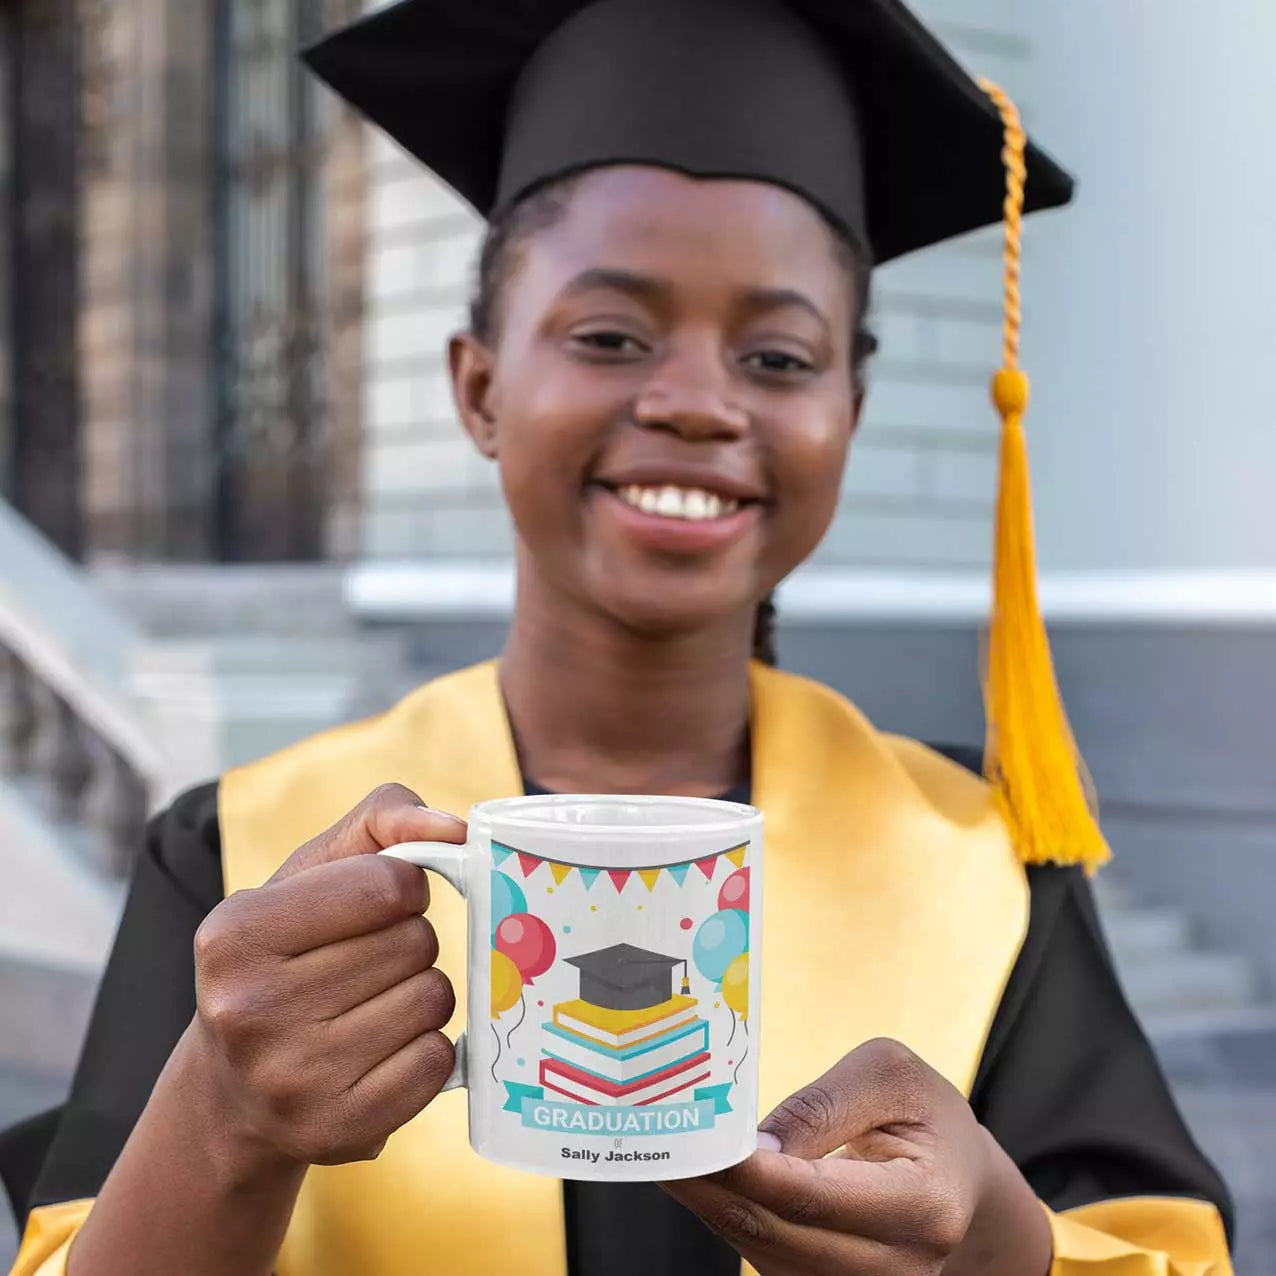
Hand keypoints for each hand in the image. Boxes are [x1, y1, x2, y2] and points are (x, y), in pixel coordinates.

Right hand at [188, 784, 464, 1167]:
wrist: (233, 1090)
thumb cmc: (286, 955)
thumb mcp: (311, 872)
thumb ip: (383, 819)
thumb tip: (457, 828)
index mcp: (234, 933)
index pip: (388, 884)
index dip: (404, 886)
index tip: (382, 901)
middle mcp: (249, 1010)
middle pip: (415, 943)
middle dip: (409, 941)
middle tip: (367, 961)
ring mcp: (291, 1080)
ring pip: (433, 999)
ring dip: (420, 992)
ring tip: (371, 1004)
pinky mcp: (337, 1132)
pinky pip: (438, 1061)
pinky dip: (425, 1049)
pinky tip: (381, 1050)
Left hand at [662, 1038, 1051, 1275]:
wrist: (957, 1175)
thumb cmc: (923, 1113)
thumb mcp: (889, 1075)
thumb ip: (823, 1104)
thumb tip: (755, 1142)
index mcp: (925, 1205)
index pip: (816, 1197)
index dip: (749, 1171)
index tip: (696, 1139)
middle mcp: (899, 1266)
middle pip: (780, 1233)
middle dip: (711, 1187)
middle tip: (657, 1142)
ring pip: (764, 1253)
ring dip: (708, 1203)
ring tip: (665, 1153)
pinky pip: (765, 1257)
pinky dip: (726, 1215)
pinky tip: (697, 1177)